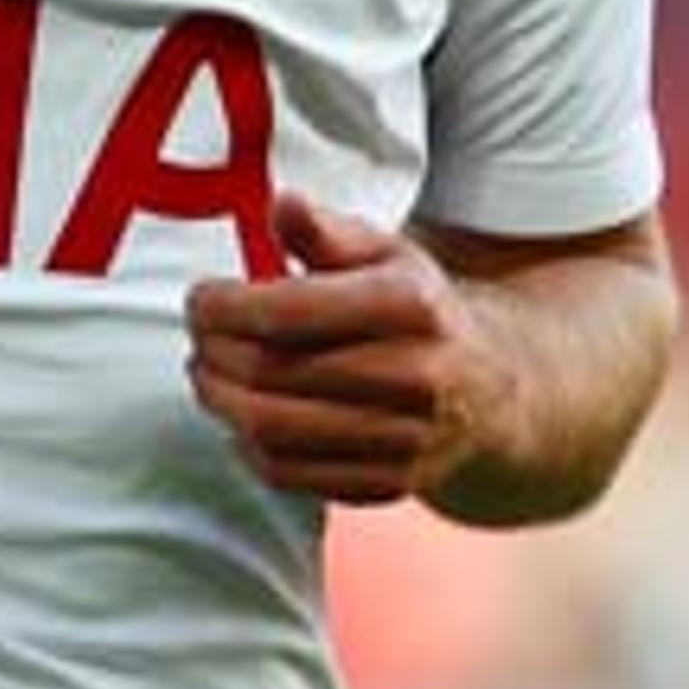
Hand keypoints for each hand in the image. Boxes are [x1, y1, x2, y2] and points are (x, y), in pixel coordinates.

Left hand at [185, 191, 497, 507]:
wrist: (490, 391)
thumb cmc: (416, 309)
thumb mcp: (385, 255)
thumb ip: (327, 232)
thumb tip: (284, 203)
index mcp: (411, 307)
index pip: (290, 312)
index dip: (225, 307)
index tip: (200, 299)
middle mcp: (418, 376)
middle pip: (273, 373)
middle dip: (214, 354)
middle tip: (198, 338)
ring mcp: (407, 439)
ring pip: (274, 431)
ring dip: (220, 401)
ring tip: (207, 374)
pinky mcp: (390, 484)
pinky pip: (290, 474)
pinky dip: (249, 447)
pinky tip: (241, 418)